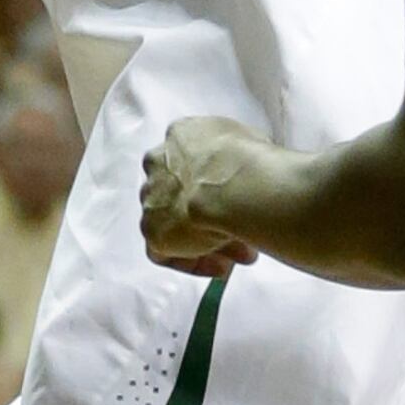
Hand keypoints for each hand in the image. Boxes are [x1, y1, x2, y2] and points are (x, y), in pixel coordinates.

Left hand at [144, 113, 280, 278]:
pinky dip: (192, 262)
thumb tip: (253, 176)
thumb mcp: (252, 145)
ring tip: (242, 256)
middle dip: (211, 217)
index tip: (240, 203)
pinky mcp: (151, 228)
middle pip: (181, 196)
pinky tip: (221, 268)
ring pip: (175, 225)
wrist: (236, 185)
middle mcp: (158, 162)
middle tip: (244, 236)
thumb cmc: (252, 163)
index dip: (216, 188)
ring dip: (206, 242)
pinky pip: (165, 252)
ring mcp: (151, 196)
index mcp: (181, 135)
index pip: (192, 163)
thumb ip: (243, 159)